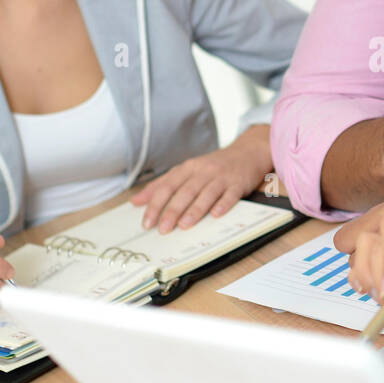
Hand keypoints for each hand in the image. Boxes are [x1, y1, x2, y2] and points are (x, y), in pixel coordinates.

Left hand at [131, 125, 272, 232]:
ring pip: (206, 193)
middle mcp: (203, 171)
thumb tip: (136, 201)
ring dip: (195, 210)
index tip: (147, 222)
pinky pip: (230, 195)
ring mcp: (222, 177)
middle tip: (163, 229)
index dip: (155, 204)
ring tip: (184, 225)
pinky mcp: (238, 183)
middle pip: (185, 191)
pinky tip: (216, 215)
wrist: (247, 153)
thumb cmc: (213, 166)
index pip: (167, 186)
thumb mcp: (186, 171)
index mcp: (188, 168)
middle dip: (172, 211)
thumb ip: (162, 185)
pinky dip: (223, 204)